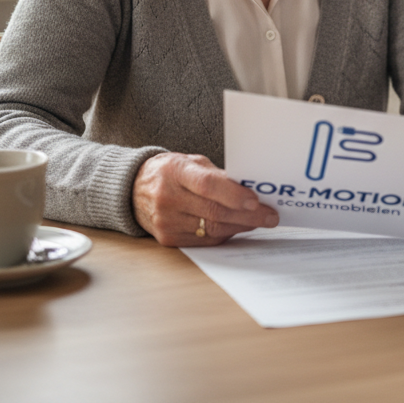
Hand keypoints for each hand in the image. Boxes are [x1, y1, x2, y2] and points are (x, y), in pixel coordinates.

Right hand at [132, 152, 277, 245]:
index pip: (208, 185)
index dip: (234, 194)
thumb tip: (250, 188)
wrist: (133, 189)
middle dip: (248, 215)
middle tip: (270, 215)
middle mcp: (168, 198)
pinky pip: (204, 240)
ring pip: (212, 229)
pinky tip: (238, 227)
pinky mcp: (168, 239)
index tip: (256, 200)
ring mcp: (167, 221)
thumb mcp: (191, 162)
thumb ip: (218, 175)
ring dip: (241, 226)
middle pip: (214, 211)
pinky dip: (225, 234)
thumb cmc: (169, 172)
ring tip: (260, 221)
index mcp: (175, 172)